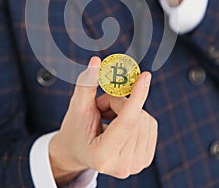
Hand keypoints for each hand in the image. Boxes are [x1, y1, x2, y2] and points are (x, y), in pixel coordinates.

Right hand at [49, 56, 157, 185]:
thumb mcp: (77, 106)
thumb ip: (87, 83)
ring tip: (109, 117)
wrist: (78, 152)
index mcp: (101, 155)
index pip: (127, 122)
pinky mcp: (146, 160)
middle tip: (101, 106)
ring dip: (128, 109)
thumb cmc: (76, 129)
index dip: (137, 96)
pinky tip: (122, 124)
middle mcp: (122, 166)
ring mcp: (136, 166)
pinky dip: (137, 116)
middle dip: (119, 102)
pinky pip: (150, 124)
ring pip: (145, 119)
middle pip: (135, 116)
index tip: (145, 76)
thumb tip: (96, 60)